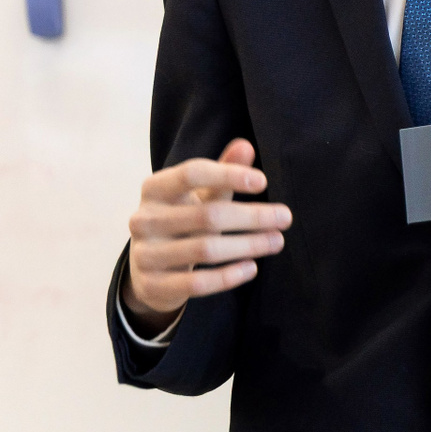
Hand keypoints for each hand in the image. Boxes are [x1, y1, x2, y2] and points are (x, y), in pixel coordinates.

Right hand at [121, 140, 291, 332]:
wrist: (148, 267)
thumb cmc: (183, 218)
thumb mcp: (199, 193)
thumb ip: (222, 170)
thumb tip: (245, 146)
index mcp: (155, 189)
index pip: (192, 174)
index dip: (229, 175)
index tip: (263, 182)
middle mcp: (143, 219)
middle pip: (207, 215)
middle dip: (252, 217)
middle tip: (286, 218)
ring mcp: (144, 254)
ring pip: (205, 250)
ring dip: (248, 245)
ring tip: (278, 241)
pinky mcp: (152, 285)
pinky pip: (197, 283)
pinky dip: (228, 276)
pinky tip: (252, 268)